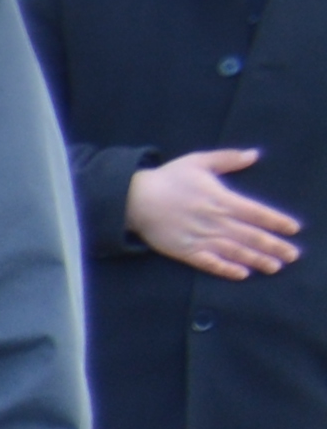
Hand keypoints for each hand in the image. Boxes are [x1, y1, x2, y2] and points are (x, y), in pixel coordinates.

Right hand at [131, 150, 301, 281]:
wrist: (134, 199)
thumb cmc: (169, 178)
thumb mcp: (199, 161)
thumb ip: (228, 159)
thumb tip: (254, 154)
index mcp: (221, 199)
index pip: (257, 212)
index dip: (277, 221)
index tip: (293, 228)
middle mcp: (214, 221)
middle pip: (251, 236)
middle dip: (274, 246)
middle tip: (293, 255)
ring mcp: (200, 238)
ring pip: (235, 251)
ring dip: (257, 260)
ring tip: (275, 267)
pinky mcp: (184, 251)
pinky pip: (209, 263)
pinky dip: (226, 269)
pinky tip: (242, 274)